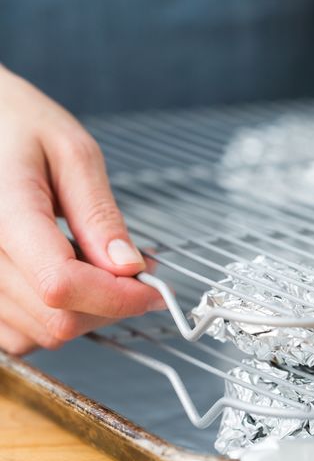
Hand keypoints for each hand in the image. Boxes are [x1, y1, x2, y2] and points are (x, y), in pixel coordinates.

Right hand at [0, 65, 164, 354]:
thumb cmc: (18, 126)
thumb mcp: (72, 153)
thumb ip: (99, 214)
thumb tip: (130, 268)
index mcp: (3, 211)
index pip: (61, 284)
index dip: (116, 297)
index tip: (152, 289)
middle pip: (55, 319)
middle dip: (109, 306)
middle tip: (134, 275)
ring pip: (38, 334)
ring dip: (83, 314)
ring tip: (95, 268)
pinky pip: (16, 335)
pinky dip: (51, 319)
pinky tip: (65, 282)